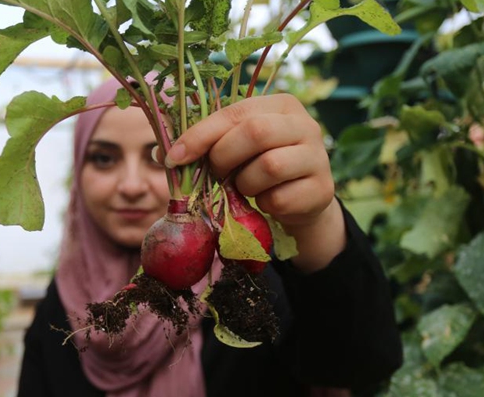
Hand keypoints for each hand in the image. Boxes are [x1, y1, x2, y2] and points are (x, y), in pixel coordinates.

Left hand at [163, 94, 346, 272]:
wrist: (300, 202)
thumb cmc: (260, 169)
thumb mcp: (235, 150)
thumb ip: (205, 145)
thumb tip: (160, 153)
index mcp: (280, 105)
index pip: (235, 112)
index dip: (201, 134)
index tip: (174, 157)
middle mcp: (305, 124)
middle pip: (256, 132)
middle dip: (224, 157)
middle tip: (217, 173)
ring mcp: (318, 156)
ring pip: (269, 167)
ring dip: (245, 184)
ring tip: (245, 187)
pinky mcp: (323, 190)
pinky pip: (281, 199)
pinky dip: (264, 205)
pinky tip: (266, 201)